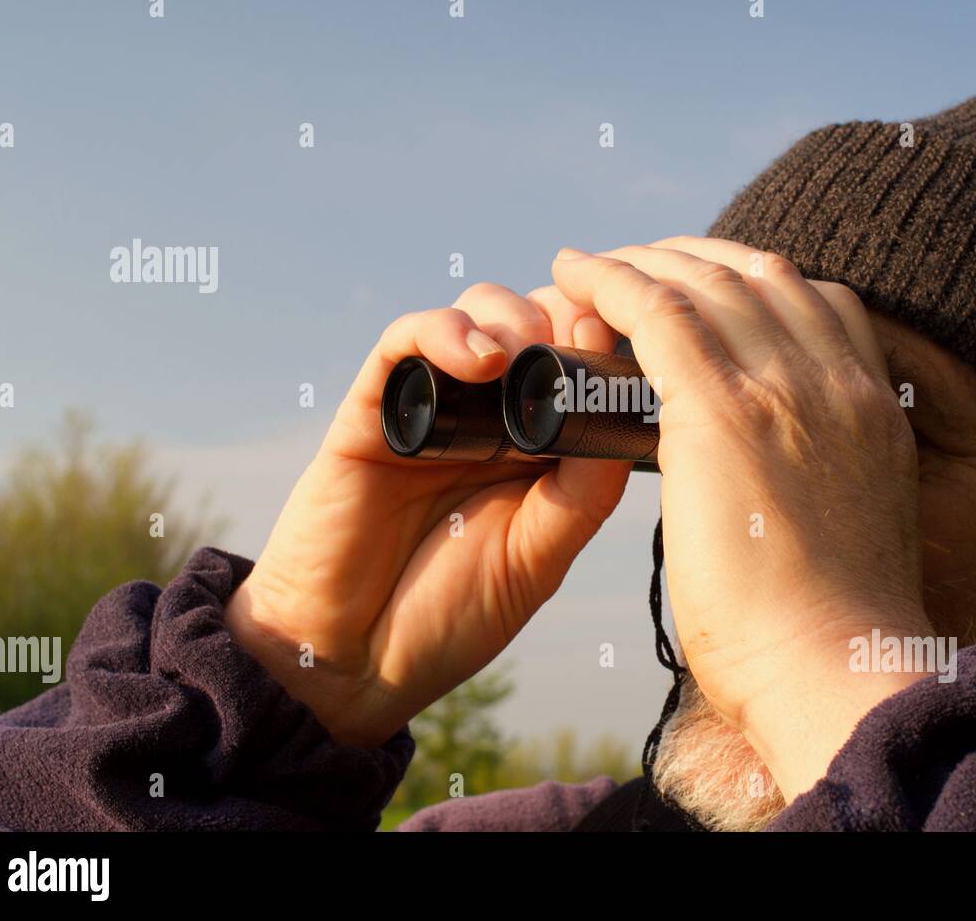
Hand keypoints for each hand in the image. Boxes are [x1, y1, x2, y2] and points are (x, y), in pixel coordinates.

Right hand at [224, 283, 629, 746]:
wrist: (351, 662)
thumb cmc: (447, 616)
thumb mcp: (538, 558)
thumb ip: (583, 493)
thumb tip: (621, 416)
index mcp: (537, 450)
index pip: (578, 365)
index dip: (601, 339)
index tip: (624, 338)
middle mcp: (488, 418)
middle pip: (533, 321)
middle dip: (563, 312)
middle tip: (580, 334)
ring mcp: (431, 407)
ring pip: (475, 313)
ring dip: (511, 318)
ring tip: (527, 354)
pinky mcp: (373, 408)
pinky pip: (404, 341)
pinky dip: (445, 331)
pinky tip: (480, 359)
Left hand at [551, 237, 934, 800]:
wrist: (838, 669)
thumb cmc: (835, 631)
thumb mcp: (852, 528)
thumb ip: (821, 481)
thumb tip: (773, 485)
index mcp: (872, 408)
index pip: (821, 302)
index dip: (754, 282)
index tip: (708, 289)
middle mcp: (836, 379)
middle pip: (760, 275)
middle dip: (694, 258)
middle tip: (640, 265)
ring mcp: (784, 388)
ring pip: (706, 281)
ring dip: (644, 261)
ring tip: (595, 266)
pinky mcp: (722, 411)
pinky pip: (655, 310)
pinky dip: (610, 280)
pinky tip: (571, 273)